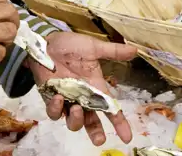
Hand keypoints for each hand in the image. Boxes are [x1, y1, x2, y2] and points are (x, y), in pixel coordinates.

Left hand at [27, 32, 137, 146]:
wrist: (47, 42)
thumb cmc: (70, 45)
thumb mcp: (93, 47)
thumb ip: (113, 52)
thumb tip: (135, 50)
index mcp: (96, 88)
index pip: (110, 109)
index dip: (120, 124)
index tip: (127, 137)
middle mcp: (83, 98)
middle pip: (91, 122)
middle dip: (96, 133)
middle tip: (99, 139)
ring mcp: (67, 100)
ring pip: (73, 122)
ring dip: (77, 121)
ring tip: (77, 108)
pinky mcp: (51, 99)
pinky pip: (54, 112)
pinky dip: (57, 109)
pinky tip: (59, 98)